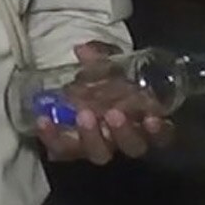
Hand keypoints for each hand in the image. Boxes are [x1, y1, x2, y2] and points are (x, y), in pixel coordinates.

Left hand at [35, 40, 175, 164]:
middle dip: (124, 133)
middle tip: (113, 114)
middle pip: (132, 147)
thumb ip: (101, 60)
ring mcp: (98, 146)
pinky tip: (43, 121)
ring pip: (100, 154)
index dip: (160, 131)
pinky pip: (62, 150)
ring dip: (92, 136)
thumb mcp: (107, 67)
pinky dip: (52, 137)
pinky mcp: (72, 150)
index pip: (161, 135)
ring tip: (83, 115)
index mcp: (142, 121)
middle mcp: (123, 139)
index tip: (152, 118)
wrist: (76, 94)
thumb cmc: (105, 82)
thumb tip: (83, 50)